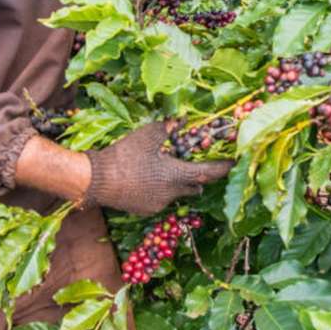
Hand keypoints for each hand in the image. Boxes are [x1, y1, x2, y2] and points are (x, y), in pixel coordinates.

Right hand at [83, 121, 232, 215]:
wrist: (96, 180)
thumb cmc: (124, 155)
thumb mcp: (147, 135)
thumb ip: (168, 128)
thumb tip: (181, 120)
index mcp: (176, 175)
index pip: (208, 173)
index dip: (222, 167)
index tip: (234, 163)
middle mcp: (172, 194)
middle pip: (195, 185)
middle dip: (201, 176)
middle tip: (201, 164)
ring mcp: (158, 205)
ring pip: (177, 193)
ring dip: (178, 182)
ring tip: (169, 168)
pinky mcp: (146, 210)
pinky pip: (161, 199)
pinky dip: (162, 189)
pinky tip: (149, 178)